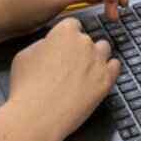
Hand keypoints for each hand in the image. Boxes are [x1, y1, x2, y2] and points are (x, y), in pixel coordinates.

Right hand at [5, 17, 120, 140]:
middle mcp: (85, 42)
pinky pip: (115, 66)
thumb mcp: (25, 55)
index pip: (72, 25)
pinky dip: (108, 70)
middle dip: (80, 50)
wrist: (37, 115)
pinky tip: (98, 77)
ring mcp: (97, 61)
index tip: (63, 46)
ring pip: (103, 50)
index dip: (67, 37)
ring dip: (95, 58)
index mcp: (65, 32)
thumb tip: (50, 46)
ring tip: (83, 72)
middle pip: (87, 39)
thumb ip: (43, 45)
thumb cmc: (27, 87)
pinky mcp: (106, 80)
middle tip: (69, 65)